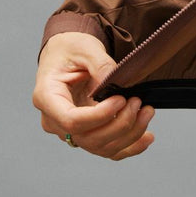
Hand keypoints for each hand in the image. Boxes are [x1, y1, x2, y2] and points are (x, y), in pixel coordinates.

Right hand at [33, 32, 154, 159]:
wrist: (66, 53)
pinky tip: (146, 137)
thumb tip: (115, 82)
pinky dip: (128, 147)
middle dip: (119, 125)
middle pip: (87, 139)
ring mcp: (69, 130)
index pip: (72, 121)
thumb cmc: (70, 49)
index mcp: (47, 97)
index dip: (100, 116)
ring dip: (128, 135)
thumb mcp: (85, 48)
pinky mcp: (85, 132)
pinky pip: (106, 148)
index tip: (121, 99)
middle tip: (138, 102)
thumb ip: (100, 64)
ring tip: (147, 112)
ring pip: (99, 147)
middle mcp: (55, 120)